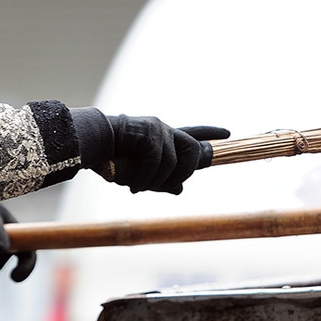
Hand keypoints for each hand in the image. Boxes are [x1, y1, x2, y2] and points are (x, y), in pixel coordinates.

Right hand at [97, 116, 229, 193]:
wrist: (91, 144)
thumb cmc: (111, 159)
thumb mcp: (140, 174)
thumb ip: (162, 181)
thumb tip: (181, 190)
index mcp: (162, 138)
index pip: (193, 133)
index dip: (210, 133)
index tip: (228, 133)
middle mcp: (164, 130)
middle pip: (195, 150)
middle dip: (188, 171)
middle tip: (171, 185)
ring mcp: (158, 129)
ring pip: (176, 162)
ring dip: (159, 181)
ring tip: (139, 187)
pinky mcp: (151, 133)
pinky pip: (158, 163)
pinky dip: (146, 180)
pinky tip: (134, 186)